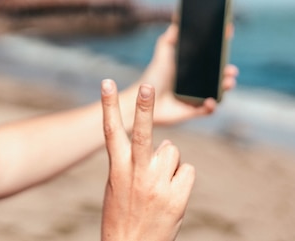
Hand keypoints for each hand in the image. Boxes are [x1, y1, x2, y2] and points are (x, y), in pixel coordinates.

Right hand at [101, 79, 192, 240]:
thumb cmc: (123, 213)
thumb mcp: (118, 185)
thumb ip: (138, 161)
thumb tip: (167, 145)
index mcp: (117, 169)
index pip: (110, 131)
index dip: (108, 105)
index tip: (106, 82)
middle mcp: (136, 175)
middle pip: (141, 133)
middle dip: (144, 108)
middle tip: (147, 87)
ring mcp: (157, 186)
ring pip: (173, 151)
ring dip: (170, 161)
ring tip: (159, 182)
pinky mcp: (177, 198)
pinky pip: (187, 171)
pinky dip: (181, 178)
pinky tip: (171, 193)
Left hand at [129, 24, 238, 125]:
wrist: (142, 99)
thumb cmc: (153, 77)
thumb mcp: (163, 54)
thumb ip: (170, 39)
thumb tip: (177, 17)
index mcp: (193, 68)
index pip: (212, 58)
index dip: (222, 49)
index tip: (229, 36)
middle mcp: (198, 82)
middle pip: (220, 75)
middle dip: (228, 71)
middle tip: (231, 68)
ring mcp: (198, 97)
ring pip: (218, 92)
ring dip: (225, 87)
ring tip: (228, 82)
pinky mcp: (193, 111)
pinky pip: (207, 110)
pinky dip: (211, 106)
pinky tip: (209, 101)